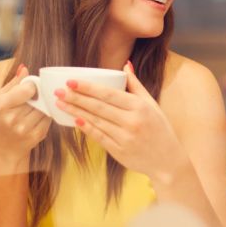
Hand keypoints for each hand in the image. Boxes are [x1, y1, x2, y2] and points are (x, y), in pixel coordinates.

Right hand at [0, 64, 51, 159]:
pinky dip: (47, 114)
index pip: (27, 89)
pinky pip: (49, 118)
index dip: (32, 86)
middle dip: (39, 95)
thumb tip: (24, 68)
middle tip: (35, 97)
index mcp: (0, 107)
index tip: (30, 88)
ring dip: (44, 105)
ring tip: (36, 107)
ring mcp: (25, 129)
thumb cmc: (0, 118)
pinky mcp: (37, 136)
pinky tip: (39, 116)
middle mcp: (12, 119)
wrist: (5, 147)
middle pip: (37, 98)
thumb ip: (13, 83)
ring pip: (45, 107)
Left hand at [57, 62, 185, 181]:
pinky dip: (86, 128)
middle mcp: (131, 122)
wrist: (167, 160)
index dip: (88, 88)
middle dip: (76, 98)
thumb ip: (136, 85)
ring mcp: (124, 138)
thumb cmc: (160, 129)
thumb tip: (125, 65)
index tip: (71, 81)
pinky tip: (74, 119)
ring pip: (95, 121)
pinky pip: (98, 137)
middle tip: (59, 90)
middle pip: (98, 107)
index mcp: (140, 107)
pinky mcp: (119, 151)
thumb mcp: (152, 104)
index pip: (109, 94)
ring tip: (60, 103)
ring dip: (76, 111)